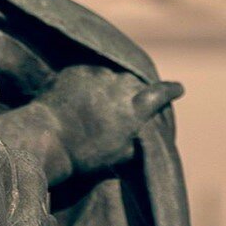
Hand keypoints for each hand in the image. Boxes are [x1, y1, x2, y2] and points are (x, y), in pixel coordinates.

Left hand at [41, 64, 183, 177]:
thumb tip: (141, 132)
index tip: (178, 88)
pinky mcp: (75, 70)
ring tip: (94, 106)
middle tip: (120, 109)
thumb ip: (136, 138)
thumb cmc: (84, 154)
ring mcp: (96, 74)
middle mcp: (119, 85)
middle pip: (132, 83)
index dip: (170, 90)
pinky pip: (87, 73)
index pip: (161, 92)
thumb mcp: (119, 155)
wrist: (46, 138)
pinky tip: (77, 100)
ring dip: (107, 87)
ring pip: (109, 76)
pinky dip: (86, 84)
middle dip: (130, 93)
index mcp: (135, 107)